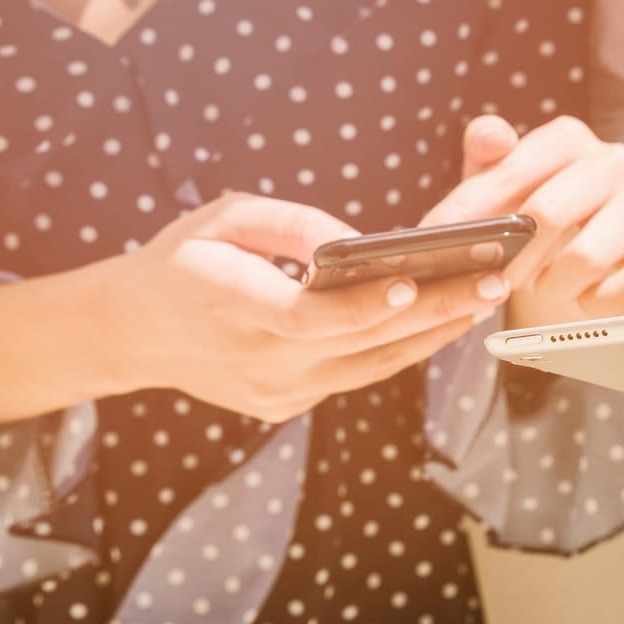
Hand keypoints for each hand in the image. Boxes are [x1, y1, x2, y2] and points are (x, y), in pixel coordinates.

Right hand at [99, 192, 510, 422]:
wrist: (129, 334)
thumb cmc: (182, 260)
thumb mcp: (221, 218)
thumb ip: (289, 224)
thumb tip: (358, 240)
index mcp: (232, 308)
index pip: (309, 318)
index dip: (364, 304)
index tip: (412, 281)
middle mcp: (259, 361)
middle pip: (361, 341)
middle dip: (434, 309)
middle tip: (493, 278)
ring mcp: (277, 393)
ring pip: (372, 365)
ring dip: (433, 332)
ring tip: (485, 295)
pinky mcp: (287, 405)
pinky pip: (356, 374)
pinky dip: (400, 345)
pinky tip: (442, 317)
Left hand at [421, 114, 623, 326]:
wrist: (592, 254)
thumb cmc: (536, 216)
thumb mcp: (501, 187)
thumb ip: (485, 160)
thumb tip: (490, 136)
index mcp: (568, 138)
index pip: (513, 170)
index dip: (470, 210)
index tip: (438, 242)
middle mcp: (613, 161)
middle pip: (550, 214)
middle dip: (513, 257)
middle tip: (496, 280)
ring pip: (589, 257)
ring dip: (553, 287)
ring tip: (543, 289)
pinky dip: (595, 304)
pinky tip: (582, 299)